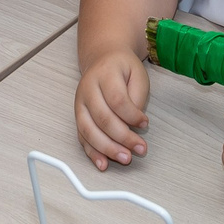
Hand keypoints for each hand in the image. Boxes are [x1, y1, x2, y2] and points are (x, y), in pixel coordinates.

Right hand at [75, 49, 150, 169]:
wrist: (102, 59)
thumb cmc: (122, 69)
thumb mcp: (138, 74)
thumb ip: (137, 98)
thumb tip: (135, 125)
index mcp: (105, 74)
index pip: (117, 100)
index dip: (132, 116)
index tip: (145, 124)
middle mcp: (87, 89)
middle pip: (102, 118)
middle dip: (122, 138)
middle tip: (139, 149)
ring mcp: (80, 104)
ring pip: (89, 130)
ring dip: (107, 149)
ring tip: (125, 158)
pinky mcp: (78, 116)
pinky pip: (82, 138)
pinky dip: (92, 153)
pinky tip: (103, 163)